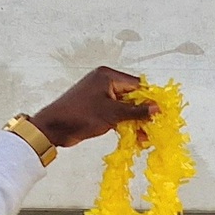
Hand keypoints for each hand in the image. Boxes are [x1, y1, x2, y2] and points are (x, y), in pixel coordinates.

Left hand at [28, 66, 152, 147]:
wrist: (54, 128)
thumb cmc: (81, 115)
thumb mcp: (112, 114)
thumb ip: (136, 111)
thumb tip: (157, 108)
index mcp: (108, 76)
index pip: (137, 85)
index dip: (150, 100)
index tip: (161, 114)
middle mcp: (105, 82)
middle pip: (133, 96)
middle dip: (143, 113)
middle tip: (153, 129)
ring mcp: (100, 95)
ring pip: (125, 107)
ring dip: (135, 121)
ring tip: (144, 138)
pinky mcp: (97, 108)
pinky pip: (116, 113)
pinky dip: (125, 123)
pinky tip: (134, 136)